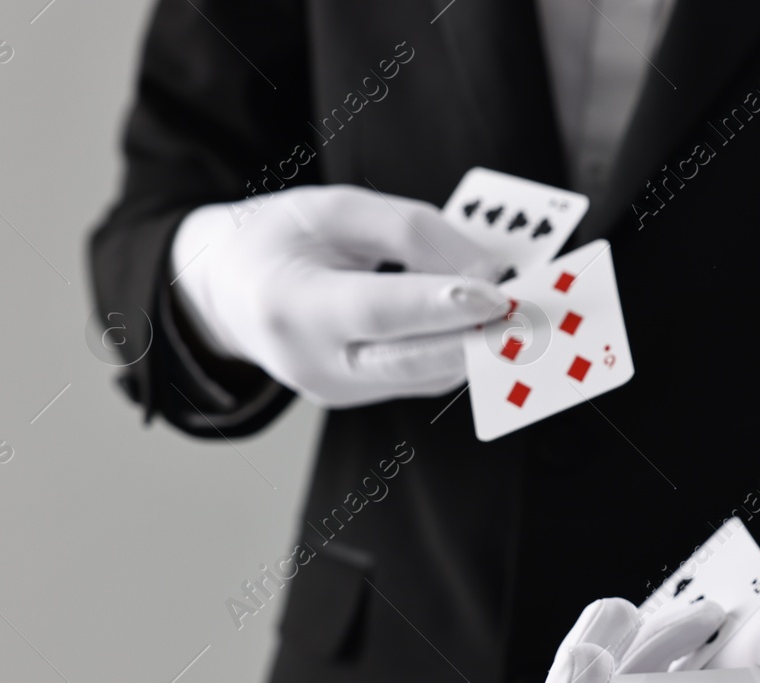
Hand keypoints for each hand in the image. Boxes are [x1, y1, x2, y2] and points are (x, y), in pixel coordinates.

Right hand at [170, 184, 507, 407]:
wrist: (226, 290)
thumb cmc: (280, 238)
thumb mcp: (331, 208)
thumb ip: (406, 229)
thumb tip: (483, 268)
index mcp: (289, 305)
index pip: (374, 312)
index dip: (438, 305)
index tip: (498, 294)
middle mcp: (311, 363)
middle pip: (408, 362)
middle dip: (477, 342)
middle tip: (533, 319)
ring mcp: (335, 391)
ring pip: (424, 375)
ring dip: (480, 349)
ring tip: (529, 318)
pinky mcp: (357, 398)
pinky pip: (420, 376)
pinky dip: (460, 351)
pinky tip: (495, 328)